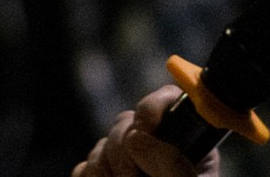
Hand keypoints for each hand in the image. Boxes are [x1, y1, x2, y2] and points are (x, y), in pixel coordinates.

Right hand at [71, 86, 219, 176]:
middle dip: (125, 153)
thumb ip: (173, 162)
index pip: (166, 100)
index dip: (152, 108)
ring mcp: (125, 161)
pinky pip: (83, 168)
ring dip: (107, 169)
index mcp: (186, 140)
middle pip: (125, 123)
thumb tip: (137, 137)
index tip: (145, 129)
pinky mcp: (101, 175)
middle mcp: (155, 144)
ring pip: (101, 147)